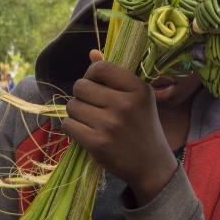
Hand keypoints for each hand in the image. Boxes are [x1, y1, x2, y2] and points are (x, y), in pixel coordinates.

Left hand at [63, 50, 178, 205]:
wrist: (151, 165)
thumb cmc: (143, 127)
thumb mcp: (138, 98)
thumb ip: (115, 76)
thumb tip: (92, 53)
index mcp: (137, 89)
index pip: (100, 68)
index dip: (92, 76)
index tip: (97, 87)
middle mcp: (124, 104)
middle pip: (80, 86)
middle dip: (82, 96)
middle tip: (94, 108)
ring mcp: (110, 125)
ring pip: (72, 106)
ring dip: (77, 113)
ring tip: (92, 122)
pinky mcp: (97, 143)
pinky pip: (68, 125)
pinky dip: (73, 128)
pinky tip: (86, 133)